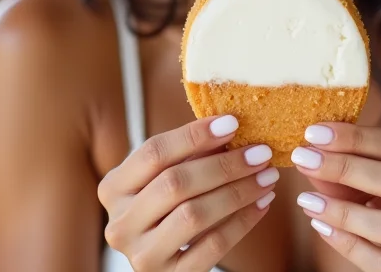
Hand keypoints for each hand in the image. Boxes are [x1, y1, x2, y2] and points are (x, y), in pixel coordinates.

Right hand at [98, 115, 277, 270]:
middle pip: (175, 184)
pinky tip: (261, 204)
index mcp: (114, 187)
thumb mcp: (164, 176)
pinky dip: (242, 222)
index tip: (233, 123)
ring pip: (194, 215)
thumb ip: (188, 154)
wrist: (163, 261)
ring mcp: (142, 255)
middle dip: (224, 165)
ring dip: (238, 192)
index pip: (153, 152)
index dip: (194, 135)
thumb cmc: (166, 206)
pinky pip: (212, 247)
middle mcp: (121, 224)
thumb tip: (231, 125)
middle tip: (260, 153)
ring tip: (267, 176)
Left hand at [291, 123, 380, 270]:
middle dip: (344, 167)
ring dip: (344, 211)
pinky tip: (322, 226)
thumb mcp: (377, 180)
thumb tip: (310, 155)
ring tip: (307, 200)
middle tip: (304, 159)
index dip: (354, 137)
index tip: (314, 133)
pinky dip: (348, 243)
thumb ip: (347, 167)